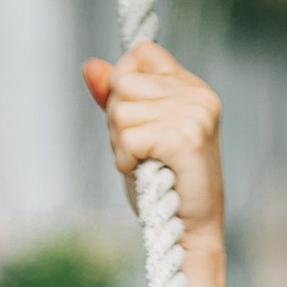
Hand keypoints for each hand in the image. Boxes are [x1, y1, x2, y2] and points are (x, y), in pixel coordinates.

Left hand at [83, 42, 224, 246]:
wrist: (191, 233)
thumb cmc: (164, 187)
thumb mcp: (135, 133)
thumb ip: (115, 98)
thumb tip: (89, 66)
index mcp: (191, 87)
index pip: (141, 54)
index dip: (121, 82)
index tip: (133, 118)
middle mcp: (197, 95)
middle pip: (123, 82)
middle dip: (117, 121)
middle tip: (140, 152)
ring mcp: (193, 114)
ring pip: (121, 111)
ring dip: (120, 144)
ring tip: (145, 163)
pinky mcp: (184, 138)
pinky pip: (128, 137)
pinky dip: (125, 160)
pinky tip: (145, 173)